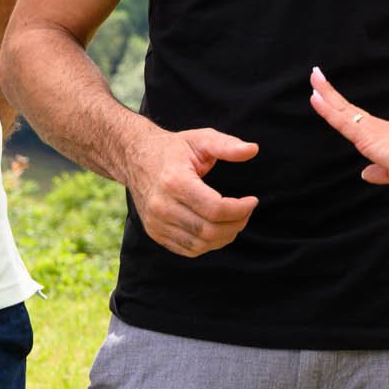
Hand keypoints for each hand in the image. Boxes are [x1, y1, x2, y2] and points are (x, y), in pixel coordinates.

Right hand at [125, 127, 259, 256]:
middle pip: (209, 230)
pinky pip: (188, 249)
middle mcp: (162, 206)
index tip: (252, 200)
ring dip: (225, 236)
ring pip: (200, 244)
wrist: (135, 158)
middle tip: (247, 211)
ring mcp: (156, 222)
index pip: (215, 209)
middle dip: (236, 224)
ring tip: (235, 220)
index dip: (240, 209)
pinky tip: (219, 229)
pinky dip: (209, 244)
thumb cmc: (173, 149)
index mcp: (175, 182)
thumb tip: (253, 149)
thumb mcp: (201, 139)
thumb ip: (227, 145)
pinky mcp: (155, 233)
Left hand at [308, 67, 388, 190]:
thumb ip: (382, 173)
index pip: (356, 120)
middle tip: (316, 75)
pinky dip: (327, 108)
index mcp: (382, 137)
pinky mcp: (366, 136)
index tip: (328, 96)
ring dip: (325, 93)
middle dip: (330, 93)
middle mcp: (375, 129)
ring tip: (314, 76)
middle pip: (346, 109)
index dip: (341, 109)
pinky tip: (315, 97)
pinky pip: (341, 120)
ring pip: (341, 110)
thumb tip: (365, 174)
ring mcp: (370, 130)